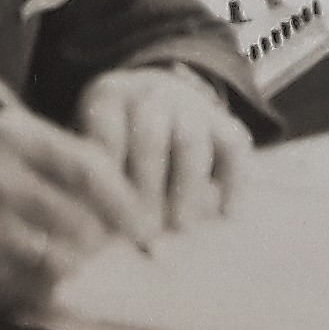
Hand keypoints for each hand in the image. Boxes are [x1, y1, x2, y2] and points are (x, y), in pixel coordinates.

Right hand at [0, 109, 157, 313]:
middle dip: (104, 237)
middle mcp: (0, 178)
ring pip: (70, 258)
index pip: (91, 167)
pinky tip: (27, 270)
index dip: (125, 199)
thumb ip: (53, 156)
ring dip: (76, 262)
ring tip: (60, 254)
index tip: (142, 222)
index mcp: (8, 136)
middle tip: (103, 244)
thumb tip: (118, 192)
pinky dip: (47, 284)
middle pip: (87, 218)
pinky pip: (41, 288)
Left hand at [76, 66, 251, 234]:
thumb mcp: (95, 146)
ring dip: (186, 188)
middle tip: (143, 231)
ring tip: (180, 227)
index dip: (108, 178)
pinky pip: (233, 146)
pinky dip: (233, 181)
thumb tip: (104, 236)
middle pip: (148, 137)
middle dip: (146, 187)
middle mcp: (149, 93)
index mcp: (109, 96)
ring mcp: (188, 102)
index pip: (106, 133)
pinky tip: (226, 214)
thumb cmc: (116, 139)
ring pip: (190, 141)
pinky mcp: (222, 119)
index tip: (107, 218)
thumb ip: (98, 182)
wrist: (157, 97)